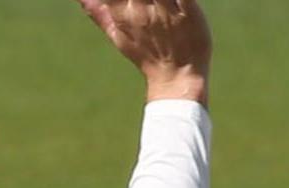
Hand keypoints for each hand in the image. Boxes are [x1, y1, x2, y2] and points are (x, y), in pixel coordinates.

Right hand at [76, 0, 210, 103]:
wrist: (177, 78)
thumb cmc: (148, 56)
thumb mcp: (118, 36)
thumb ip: (99, 14)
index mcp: (122, 14)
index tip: (124, 2)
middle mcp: (142, 11)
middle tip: (142, 2)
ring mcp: (166, 12)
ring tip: (158, 2)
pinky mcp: (190, 12)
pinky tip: (175, 1)